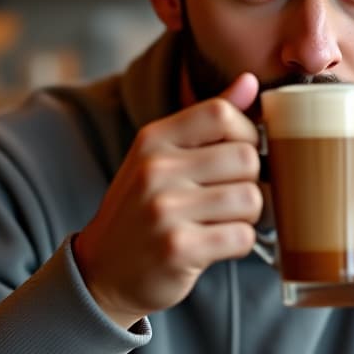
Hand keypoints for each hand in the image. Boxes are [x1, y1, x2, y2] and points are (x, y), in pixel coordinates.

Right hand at [73, 73, 262, 328]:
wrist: (101, 272)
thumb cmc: (143, 208)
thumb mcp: (162, 156)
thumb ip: (207, 119)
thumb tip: (250, 81)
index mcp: (153, 139)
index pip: (221, 113)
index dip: (247, 133)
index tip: (240, 154)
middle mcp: (155, 169)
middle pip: (246, 157)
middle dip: (252, 181)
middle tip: (233, 197)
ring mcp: (164, 209)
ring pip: (251, 199)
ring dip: (249, 216)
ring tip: (224, 221)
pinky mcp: (178, 248)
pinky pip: (242, 236)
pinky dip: (240, 243)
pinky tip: (217, 244)